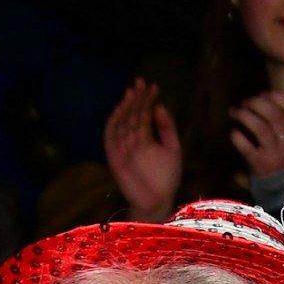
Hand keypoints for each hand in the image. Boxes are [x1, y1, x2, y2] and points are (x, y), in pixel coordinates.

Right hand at [104, 78, 182, 222]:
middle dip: (136, 99)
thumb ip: (167, 128)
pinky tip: (118, 110)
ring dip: (125, 107)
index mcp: (146, 136)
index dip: (147, 99)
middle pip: (132, 115)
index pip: (145, 113)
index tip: (152, 85)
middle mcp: (132, 139)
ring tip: (132, 93)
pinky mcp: (114, 156)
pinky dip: (113, 124)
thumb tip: (160, 105)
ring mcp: (122, 147)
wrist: (157, 201)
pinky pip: (110, 137)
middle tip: (140, 82)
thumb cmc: (166, 177)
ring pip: (122, 122)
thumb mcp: (172, 149)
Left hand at [231, 90, 283, 180]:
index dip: (277, 96)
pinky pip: (247, 147)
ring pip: (260, 127)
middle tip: (245, 102)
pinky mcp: (261, 164)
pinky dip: (238, 138)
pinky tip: (233, 133)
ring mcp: (275, 153)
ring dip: (244, 116)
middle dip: (256, 103)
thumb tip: (262, 96)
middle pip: (274, 114)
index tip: (263, 93)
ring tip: (235, 112)